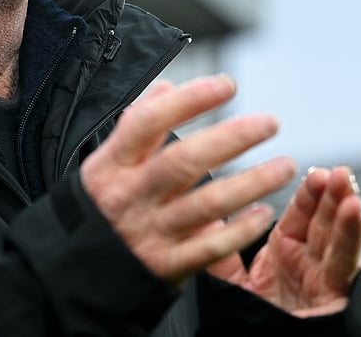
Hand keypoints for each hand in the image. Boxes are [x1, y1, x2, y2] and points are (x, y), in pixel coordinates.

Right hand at [80, 76, 296, 284]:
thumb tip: (166, 88)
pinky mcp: (165, 266)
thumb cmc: (99, 208)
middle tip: (269, 123)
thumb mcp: (105, 164)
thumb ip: (136, 126)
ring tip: (285, 165)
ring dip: (251, 183)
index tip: (227, 85)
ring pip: (206, 205)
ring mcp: (148, 232)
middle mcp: (130, 196)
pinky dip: (241, 231)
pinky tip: (265, 213)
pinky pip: (210, 248)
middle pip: (183, 162)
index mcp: (111, 165)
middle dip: (231, 138)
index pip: (148, 123)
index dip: (189, 100)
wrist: (75, 274)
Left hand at [208, 165, 360, 316]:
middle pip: (323, 220)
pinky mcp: (334, 293)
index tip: (315, 172)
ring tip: (348, 182)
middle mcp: (307, 261)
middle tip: (337, 172)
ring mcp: (322, 276)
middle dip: (332, 194)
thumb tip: (198, 215)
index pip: (298, 215)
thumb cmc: (249, 320)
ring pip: (338, 236)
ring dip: (346, 208)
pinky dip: (352, 237)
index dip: (308, 194)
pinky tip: (357, 213)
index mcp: (283, 252)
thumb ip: (218, 248)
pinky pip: (345, 263)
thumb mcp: (230, 281)